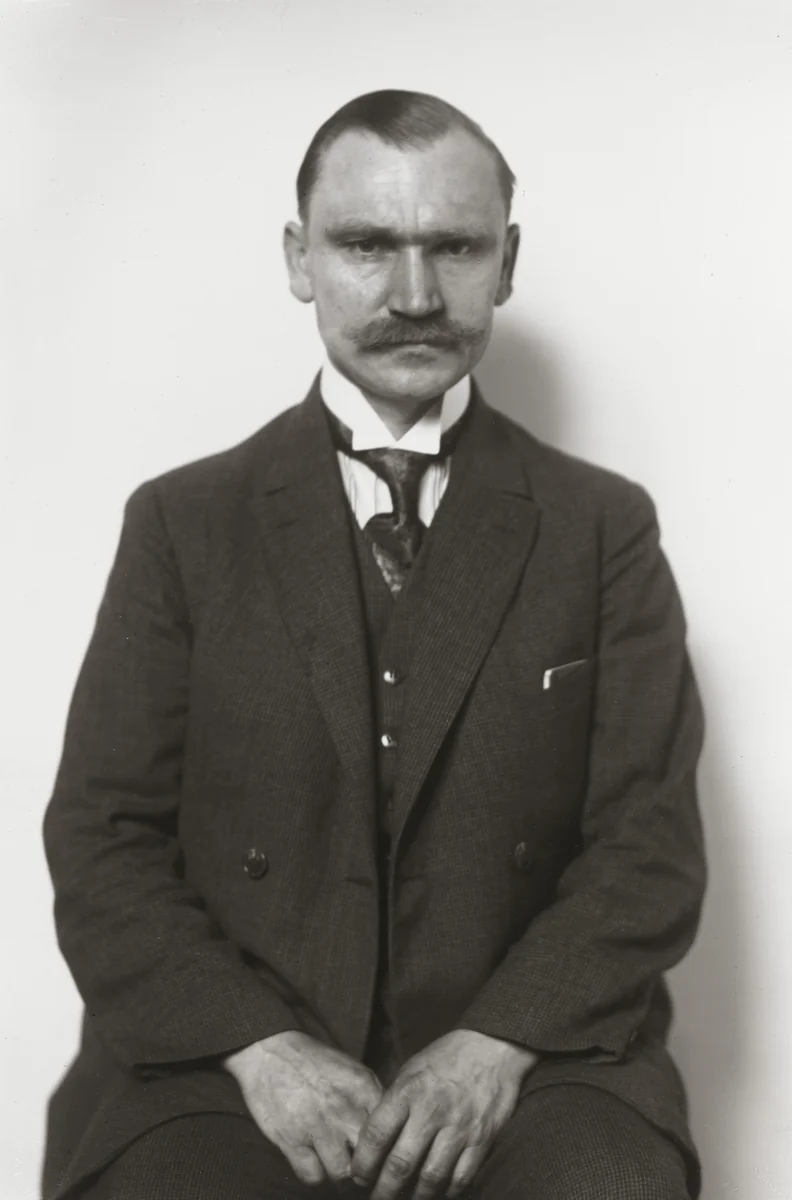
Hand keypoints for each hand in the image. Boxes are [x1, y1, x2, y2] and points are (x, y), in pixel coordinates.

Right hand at [223, 1030, 382, 1186]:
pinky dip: (316, 1176)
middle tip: (364, 1172)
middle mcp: (344, 1108)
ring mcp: (317, 1126)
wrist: (270, 1051)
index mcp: (363, 1087)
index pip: (391, 1130)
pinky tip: (315, 1165)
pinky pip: (313, 1177)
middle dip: (368, 1170)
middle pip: (371, 1157)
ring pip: (343, 1174)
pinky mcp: (291, 1140)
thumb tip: (391, 1129)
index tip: (385, 1157)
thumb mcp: (352, 1070)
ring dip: (342, 1178)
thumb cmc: (315, 1063)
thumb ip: (372, 1098)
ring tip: (340, 1171)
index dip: (389, 1149)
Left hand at [350, 1030, 536, 1199]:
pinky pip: (461, 1178)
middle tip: (378, 1199)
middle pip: (400, 1165)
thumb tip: (375, 1139)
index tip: (359, 1177)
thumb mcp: (411, 1070)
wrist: (491, 1047)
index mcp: (408, 1090)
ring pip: (430, 1178)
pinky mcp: (482, 1139)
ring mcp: (458, 1127)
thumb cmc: (445, 1058)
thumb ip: (395, 1103)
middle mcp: (431, 1111)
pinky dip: (446, 1192)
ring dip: (415, 1197)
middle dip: (384, 1191)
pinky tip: (437, 1192)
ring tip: (406, 1199)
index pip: (377, 1135)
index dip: (363, 1163)